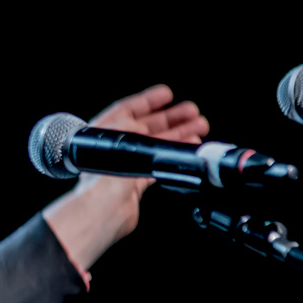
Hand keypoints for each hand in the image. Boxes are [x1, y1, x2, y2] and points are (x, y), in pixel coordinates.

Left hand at [43, 84, 209, 271]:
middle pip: (146, 126)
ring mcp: (124, 165)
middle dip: (171, 118)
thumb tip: (149, 127)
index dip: (148, 100)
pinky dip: (174, 154)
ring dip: (178, 134)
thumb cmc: (103, 174)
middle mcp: (113, 148)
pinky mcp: (134, 182)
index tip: (166, 94)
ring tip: (199, 126)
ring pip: (155, 145)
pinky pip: (158, 163)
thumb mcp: (122, 139)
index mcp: (103, 132)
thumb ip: (136, 129)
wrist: (103, 209)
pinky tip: (189, 147)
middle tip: (192, 111)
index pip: (127, 110)